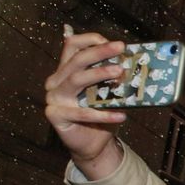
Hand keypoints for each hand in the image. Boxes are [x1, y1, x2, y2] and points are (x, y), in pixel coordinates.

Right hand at [42, 30, 128, 178]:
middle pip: (76, 60)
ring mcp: (54, 97)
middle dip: (99, 52)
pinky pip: (81, 113)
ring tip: (120, 72)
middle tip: (120, 47)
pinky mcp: (55, 115)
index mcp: (67, 70)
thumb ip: (112, 75)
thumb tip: (130, 59)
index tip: (113, 43)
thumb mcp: (108, 91)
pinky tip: (121, 115)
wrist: (93, 143)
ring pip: (75, 80)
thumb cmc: (102, 114)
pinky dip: (103, 114)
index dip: (91, 40)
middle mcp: (57, 81)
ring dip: (99, 74)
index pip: (73, 46)